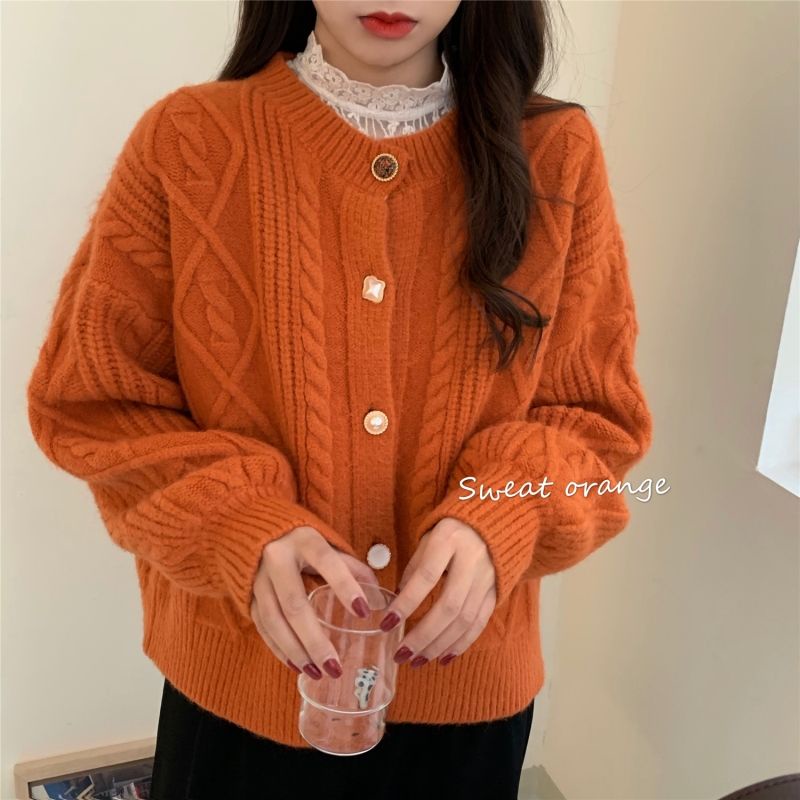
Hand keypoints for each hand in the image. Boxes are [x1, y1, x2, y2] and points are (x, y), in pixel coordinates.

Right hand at [250, 525, 378, 679]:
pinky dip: (278, 648)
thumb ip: (351, 567)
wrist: (253, 526)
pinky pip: (262, 626)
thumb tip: (378, 600)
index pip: (326, 561)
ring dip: (295, 650)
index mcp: (303, 539)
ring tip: (317, 673)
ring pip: (274, 620)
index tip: (364, 611)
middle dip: (314, 639)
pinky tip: (297, 665)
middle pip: (295, 604)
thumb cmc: (300, 537)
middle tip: (335, 665)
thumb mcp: (327, 542)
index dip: (345, 585)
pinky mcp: (248, 594)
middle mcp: (277, 558)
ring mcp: (258, 578)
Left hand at [379, 517, 496, 667]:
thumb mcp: (429, 538)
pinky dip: (461, 643)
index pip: (427, 576)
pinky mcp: (496, 591)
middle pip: (448, 606)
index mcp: (449, 540)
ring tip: (417, 661)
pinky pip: (479, 622)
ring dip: (439, 645)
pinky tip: (443, 657)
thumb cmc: (452, 529)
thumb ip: (415, 567)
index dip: (407, 602)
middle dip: (423, 635)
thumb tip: (398, 601)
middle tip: (402, 654)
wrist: (495, 519)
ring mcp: (487, 577)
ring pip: (465, 620)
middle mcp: (472, 560)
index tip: (387, 624)